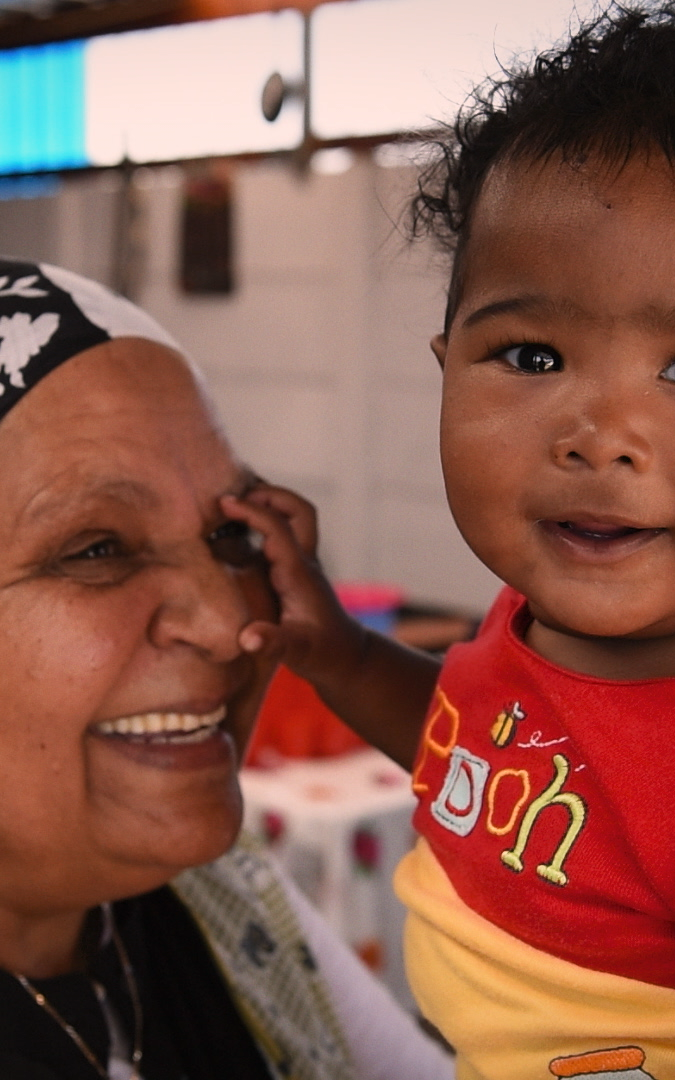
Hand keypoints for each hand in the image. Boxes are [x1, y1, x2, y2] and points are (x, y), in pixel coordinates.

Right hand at [221, 483, 365, 685]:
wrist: (345, 657)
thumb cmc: (321, 654)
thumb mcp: (297, 652)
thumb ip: (274, 643)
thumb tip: (247, 638)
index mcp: (299, 574)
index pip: (278, 528)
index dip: (252, 511)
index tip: (223, 503)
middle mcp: (304, 562)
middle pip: (298, 510)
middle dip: (270, 495)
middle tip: (236, 496)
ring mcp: (302, 564)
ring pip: (295, 517)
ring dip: (270, 503)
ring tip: (236, 504)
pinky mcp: (296, 570)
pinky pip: (284, 533)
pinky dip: (265, 521)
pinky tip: (240, 530)